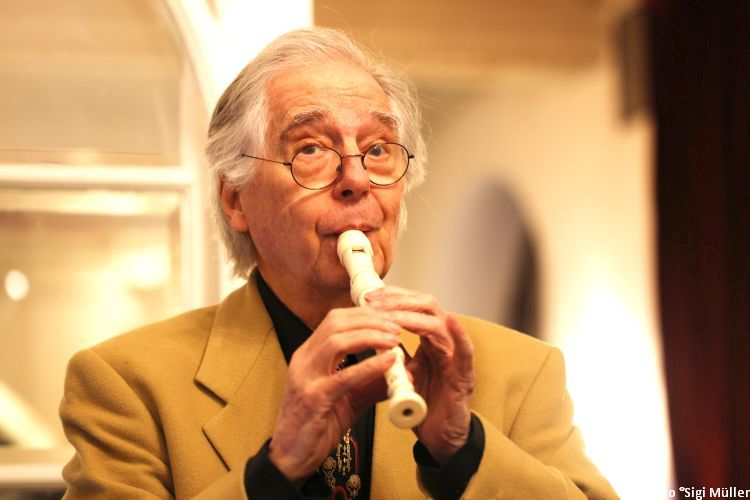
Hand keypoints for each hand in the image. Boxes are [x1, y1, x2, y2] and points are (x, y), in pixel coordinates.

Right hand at [268, 307, 400, 481]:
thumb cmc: (316, 426)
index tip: (389, 318)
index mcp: (309, 355)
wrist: (290, 459)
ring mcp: (306, 378)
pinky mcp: (313, 399)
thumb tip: (401, 372)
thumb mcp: (347, 398)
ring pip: (337, 341)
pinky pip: (344, 376)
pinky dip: (369, 366)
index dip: (364, 314)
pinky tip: (388, 362)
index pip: (335, 319)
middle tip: (396, 326)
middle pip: (336, 322)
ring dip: (370, 335)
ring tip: (394, 340)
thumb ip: (370, 382)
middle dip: (370, 319)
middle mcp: (304, 360)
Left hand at [366, 287, 474, 463]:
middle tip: (375, 303)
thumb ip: (392, 356)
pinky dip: (460, 336)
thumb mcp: (402, 375)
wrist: (440, 438)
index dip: (392, 297)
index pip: (413, 306)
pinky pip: (466, 353)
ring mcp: (455, 358)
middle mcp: (443, 343)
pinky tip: (451, 322)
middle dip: (399, 301)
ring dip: (413, 318)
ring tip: (391, 316)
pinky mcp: (463, 377)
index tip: (368, 298)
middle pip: (426, 306)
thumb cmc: (424, 405)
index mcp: (428, 340)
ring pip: (440, 325)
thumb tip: (366, 338)